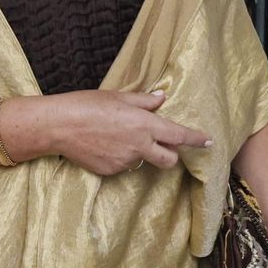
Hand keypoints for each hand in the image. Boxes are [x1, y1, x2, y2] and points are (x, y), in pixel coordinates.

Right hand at [46, 90, 210, 175]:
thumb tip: (161, 99)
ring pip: (142, 161)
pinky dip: (118, 158)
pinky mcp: (111, 171)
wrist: (58, 126)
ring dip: (138, 153)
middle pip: (169, 159)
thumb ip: (143, 101)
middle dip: (170, 154)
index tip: (209, 141)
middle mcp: (140, 146)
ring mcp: (126, 161)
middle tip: (160, 145)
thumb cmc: (86, 104)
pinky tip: (102, 146)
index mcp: (145, 124)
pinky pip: (122, 166)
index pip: (180, 135)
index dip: (197, 139)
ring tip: (114, 138)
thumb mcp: (117, 97)